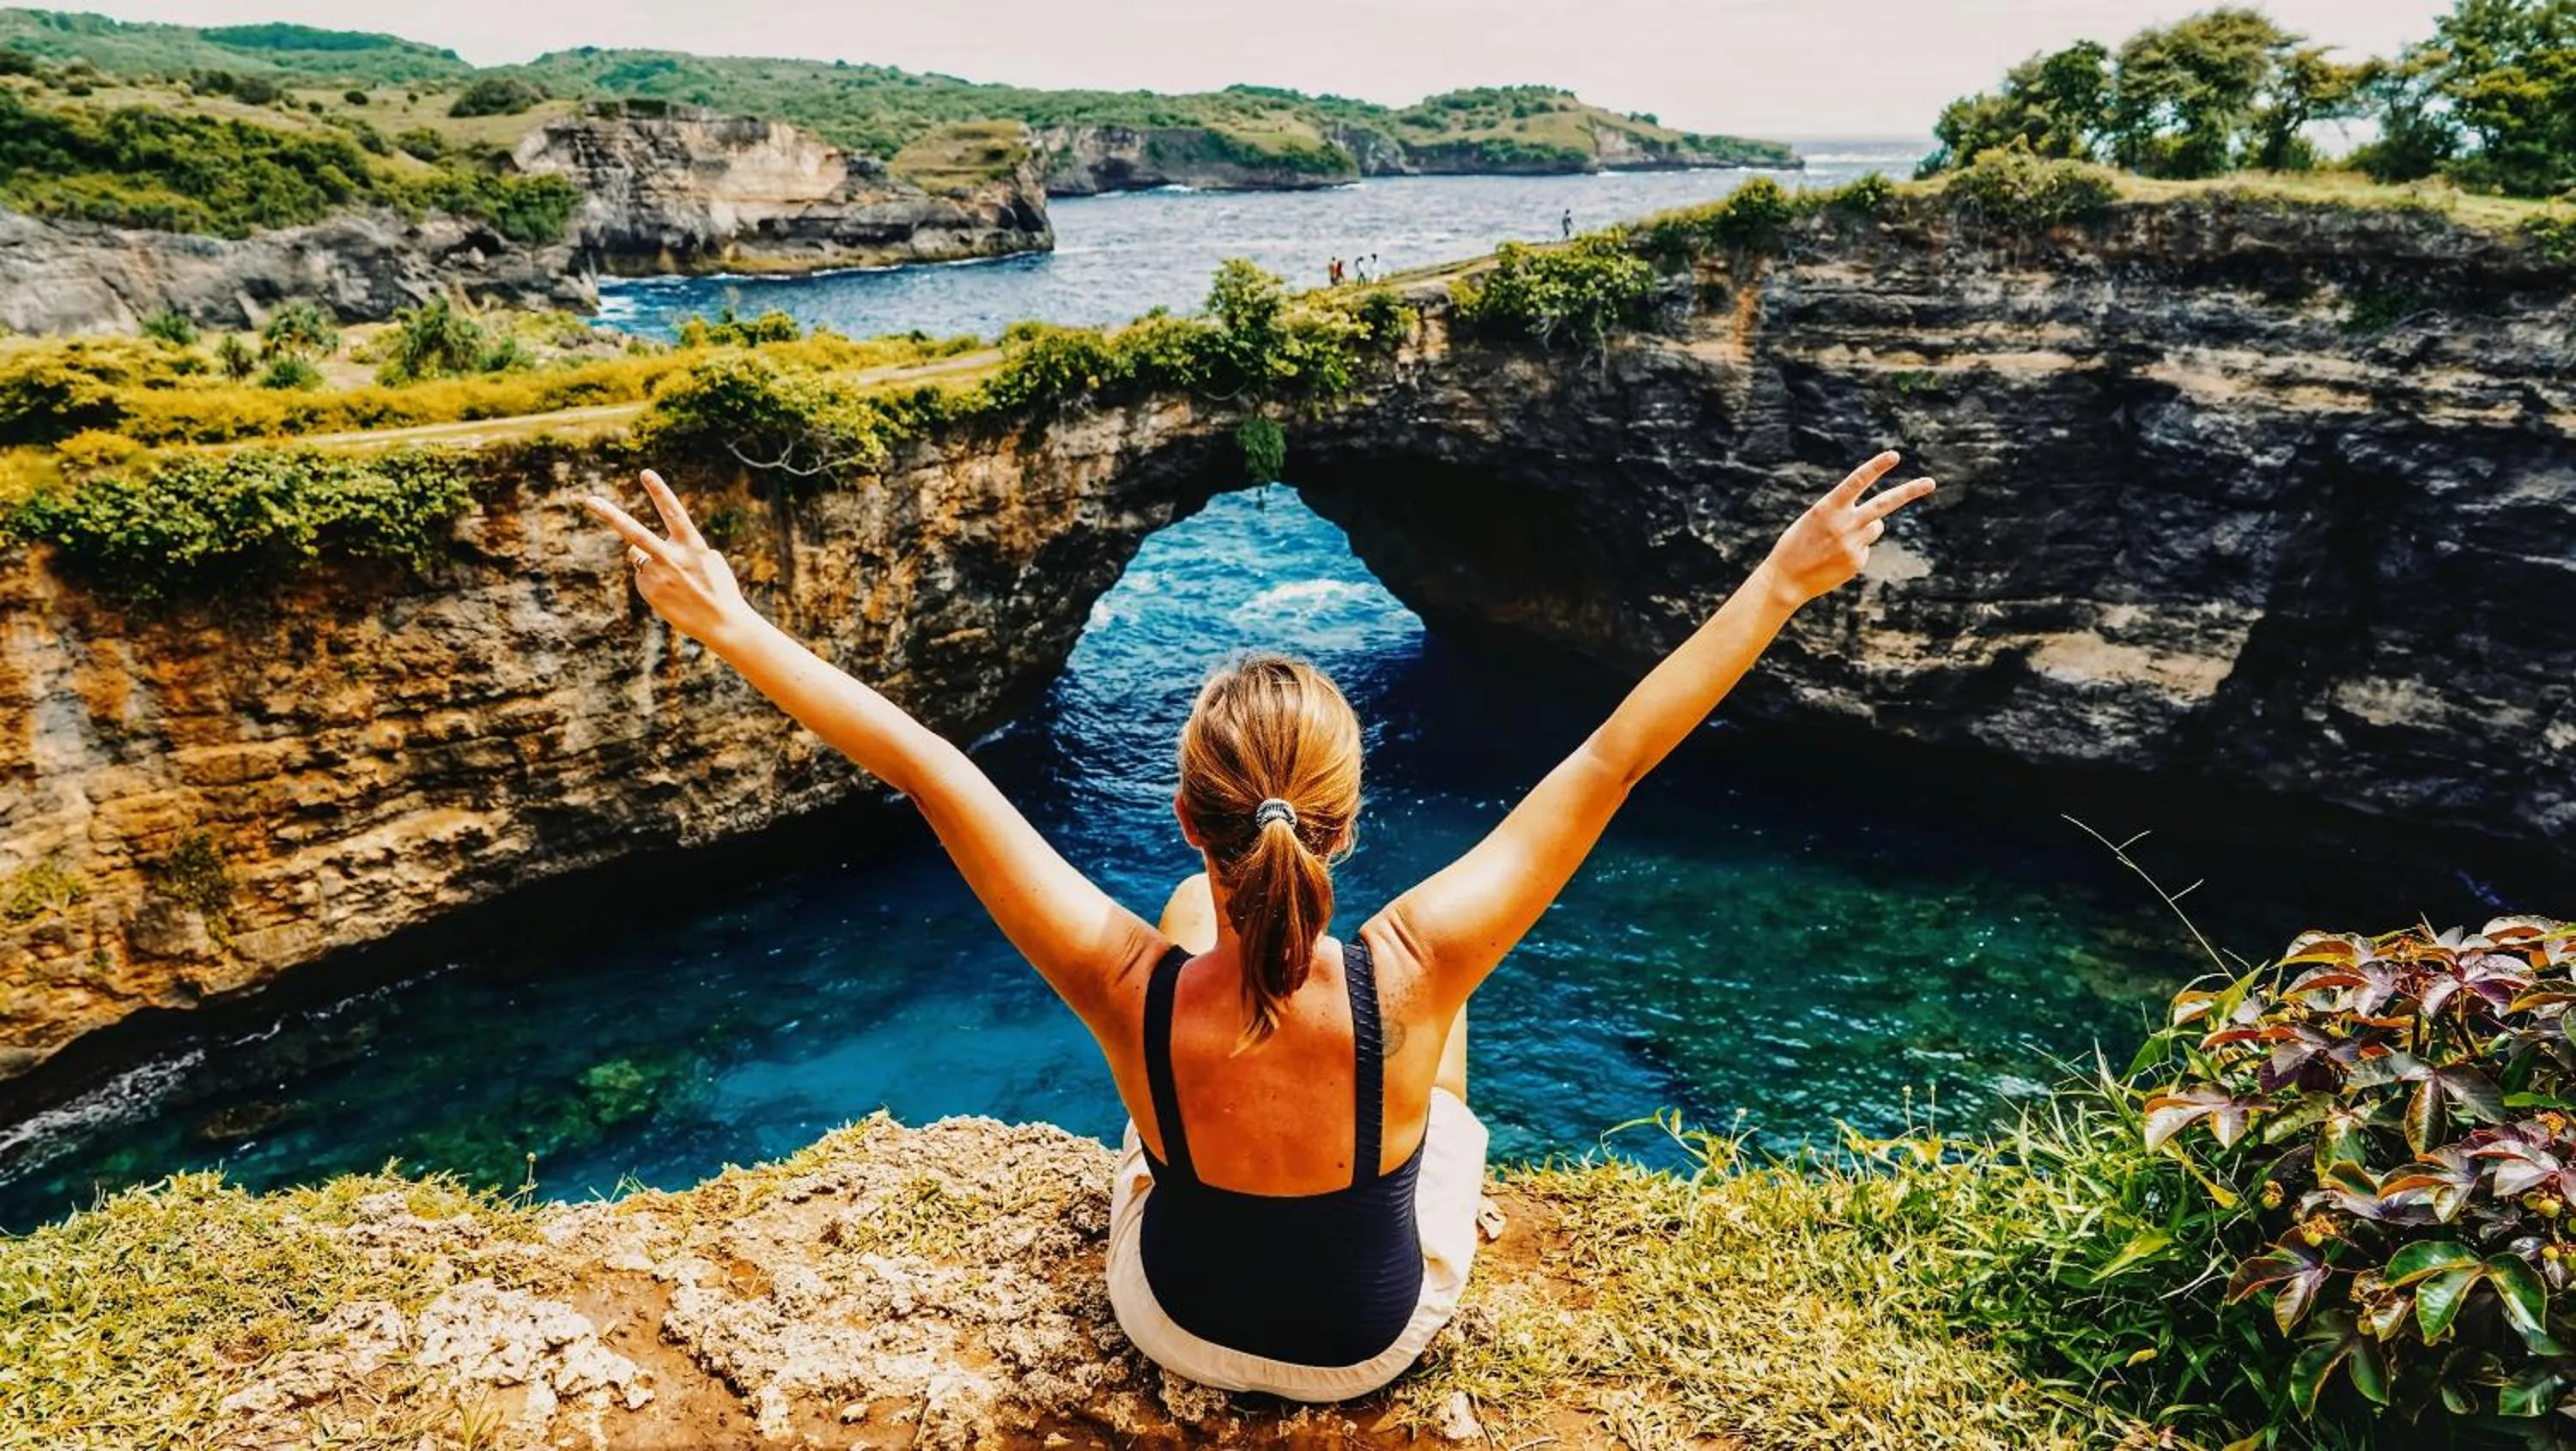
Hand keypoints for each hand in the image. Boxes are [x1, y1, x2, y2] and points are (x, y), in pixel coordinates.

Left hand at [583, 470, 750, 647]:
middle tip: (589, 501)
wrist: (723, 624)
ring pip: (637, 556)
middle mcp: (672, 559)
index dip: (660, 492)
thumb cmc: (721, 590)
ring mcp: (658, 576)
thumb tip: (659, 551)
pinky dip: (652, 581)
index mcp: (693, 546)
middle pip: (635, 533)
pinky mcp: (650, 591)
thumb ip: (686, 549)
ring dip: (647, 561)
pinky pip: (642, 577)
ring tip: (674, 581)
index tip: (645, 473)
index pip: (674, 513)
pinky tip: (670, 594)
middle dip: (611, 516)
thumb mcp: (710, 562)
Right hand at [1753, 451, 1936, 607]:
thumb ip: (1845, 514)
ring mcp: (1853, 544)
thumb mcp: (1816, 519)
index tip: (1894, 456)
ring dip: (1865, 527)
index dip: (1876, 467)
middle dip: (1909, 492)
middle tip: (1931, 483)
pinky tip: (1835, 558)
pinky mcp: (1858, 561)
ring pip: (1876, 526)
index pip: (1856, 482)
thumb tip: (1879, 522)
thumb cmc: (1798, 544)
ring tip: (1838, 540)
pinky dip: (1855, 550)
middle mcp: (1844, 524)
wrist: (1786, 579)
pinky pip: (1866, 547)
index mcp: (1827, 507)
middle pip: (1884, 504)